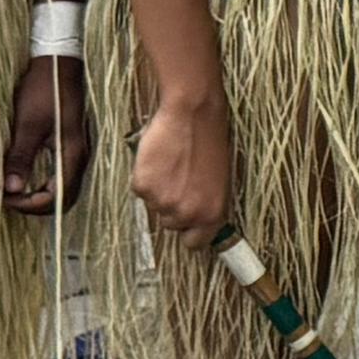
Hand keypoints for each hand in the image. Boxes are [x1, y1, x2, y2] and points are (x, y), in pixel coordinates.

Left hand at [4, 57, 92, 215]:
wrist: (58, 63)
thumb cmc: (45, 89)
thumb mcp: (28, 123)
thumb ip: (21, 157)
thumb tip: (11, 188)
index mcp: (72, 153)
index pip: (58, 196)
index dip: (31, 204)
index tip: (6, 198)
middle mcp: (79, 156)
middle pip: (64, 197)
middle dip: (36, 204)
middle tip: (8, 198)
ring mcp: (76, 151)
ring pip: (62, 187)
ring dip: (39, 194)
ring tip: (13, 189)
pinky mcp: (70, 144)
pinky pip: (60, 174)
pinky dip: (43, 182)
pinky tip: (25, 175)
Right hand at [133, 95, 232, 247]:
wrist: (193, 115)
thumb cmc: (209, 141)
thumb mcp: (219, 180)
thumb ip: (206, 204)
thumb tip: (194, 220)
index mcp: (212, 213)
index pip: (195, 243)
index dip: (189, 232)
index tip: (186, 224)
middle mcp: (188, 213)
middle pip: (171, 224)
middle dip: (172, 207)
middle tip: (178, 181)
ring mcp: (164, 202)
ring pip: (154, 206)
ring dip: (159, 191)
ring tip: (171, 166)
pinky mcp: (144, 187)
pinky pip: (140, 190)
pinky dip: (145, 177)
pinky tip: (158, 160)